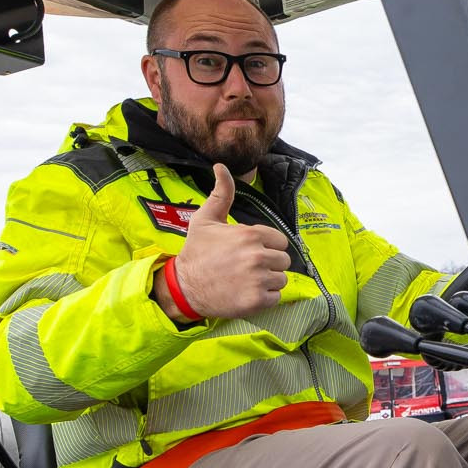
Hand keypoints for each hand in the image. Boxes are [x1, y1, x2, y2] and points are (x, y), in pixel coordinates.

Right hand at [157, 164, 289, 320]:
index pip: (280, 241)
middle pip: (283, 261)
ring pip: (281, 279)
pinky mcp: (256, 301)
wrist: (184, 286)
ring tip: (247, 280)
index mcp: (250, 235)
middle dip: (269, 264)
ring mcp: (258, 279)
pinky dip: (265, 298)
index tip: (249, 251)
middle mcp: (257, 256)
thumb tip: (221, 166)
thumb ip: (221, 193)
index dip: (267, 246)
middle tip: (248, 267)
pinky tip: (247, 293)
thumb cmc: (197, 251)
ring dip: (268, 281)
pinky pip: (276, 297)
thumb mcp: (206, 219)